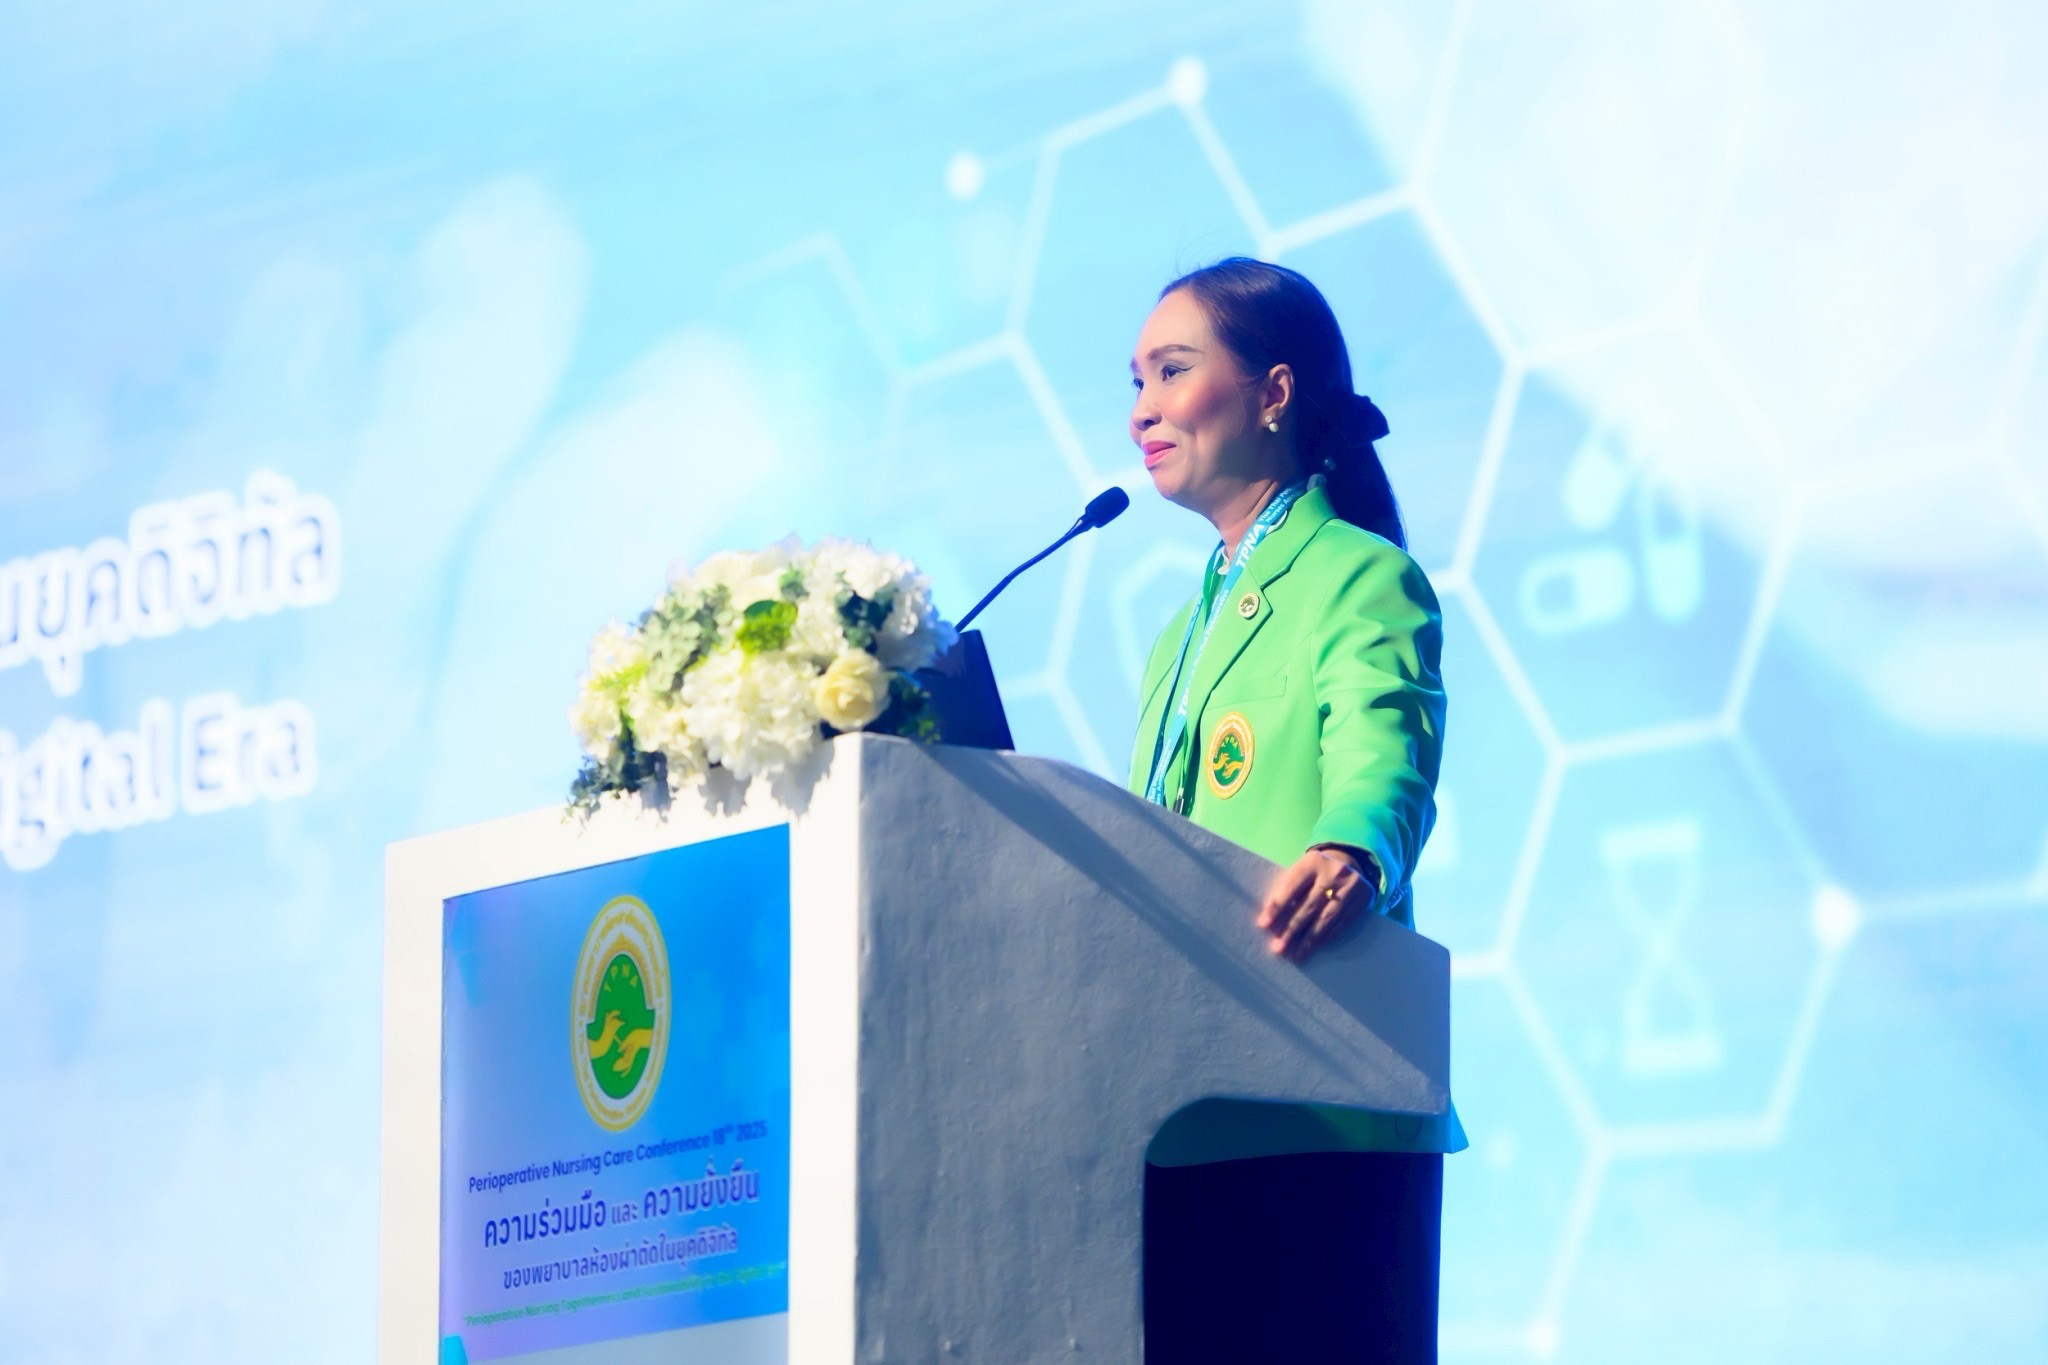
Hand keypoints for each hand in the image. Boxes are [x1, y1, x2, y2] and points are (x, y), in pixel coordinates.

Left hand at [1255, 845, 1375, 961]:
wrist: (1350, 861)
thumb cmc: (1316, 870)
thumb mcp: (1302, 870)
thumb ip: (1288, 888)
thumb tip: (1270, 918)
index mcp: (1313, 862)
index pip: (1292, 887)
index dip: (1277, 906)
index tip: (1264, 924)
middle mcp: (1333, 873)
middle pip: (1309, 906)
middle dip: (1292, 929)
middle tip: (1279, 947)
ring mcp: (1350, 887)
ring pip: (1326, 918)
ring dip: (1310, 940)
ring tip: (1297, 955)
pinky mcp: (1363, 899)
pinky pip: (1342, 923)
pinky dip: (1327, 936)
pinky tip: (1316, 945)